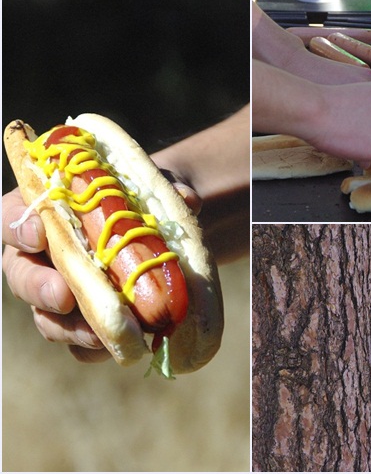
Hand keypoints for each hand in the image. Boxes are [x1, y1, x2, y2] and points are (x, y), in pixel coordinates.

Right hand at [2, 173, 201, 362]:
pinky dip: (91, 348)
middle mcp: (44, 255)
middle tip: (63, 295)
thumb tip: (188, 198)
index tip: (40, 233)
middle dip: (38, 287)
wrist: (156, 235)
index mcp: (48, 212)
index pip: (13, 215)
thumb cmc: (141, 204)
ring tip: (98, 334)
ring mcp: (60, 292)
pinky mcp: (81, 321)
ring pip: (45, 317)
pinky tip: (114, 348)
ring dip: (67, 329)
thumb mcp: (153, 188)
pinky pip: (75, 343)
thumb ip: (166, 188)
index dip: (19, 226)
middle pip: (21, 274)